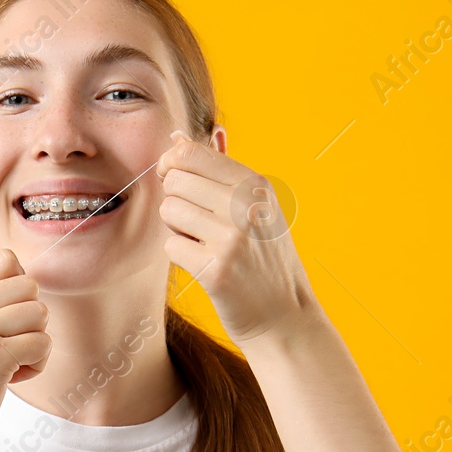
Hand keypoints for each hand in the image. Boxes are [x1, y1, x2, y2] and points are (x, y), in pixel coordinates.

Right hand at [0, 249, 50, 451]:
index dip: (19, 288)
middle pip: (29, 285)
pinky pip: (42, 343)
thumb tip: (24, 279)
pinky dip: (36, 365)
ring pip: (40, 313)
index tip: (7, 320)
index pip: (4, 260)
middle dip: (31, 318)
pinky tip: (12, 379)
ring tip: (10, 365)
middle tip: (11, 346)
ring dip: (36, 342)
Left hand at [155, 130, 322, 346]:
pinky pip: (170, 247)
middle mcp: (245, 205)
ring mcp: (231, 237)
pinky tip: (203, 264)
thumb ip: (216, 170)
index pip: (189, 153)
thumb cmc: (262, 256)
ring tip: (203, 242)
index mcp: (254, 183)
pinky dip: (180, 256)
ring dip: (177, 229)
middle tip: (196, 222)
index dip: (171, 164)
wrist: (283, 314)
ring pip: (168, 212)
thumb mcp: (254, 206)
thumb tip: (176, 137)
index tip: (175, 179)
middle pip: (174, 181)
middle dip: (175, 200)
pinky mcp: (215, 269)